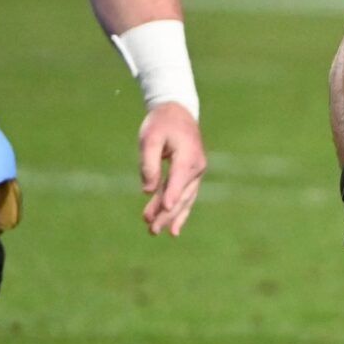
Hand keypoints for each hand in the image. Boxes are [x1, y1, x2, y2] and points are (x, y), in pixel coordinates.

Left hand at [138, 103, 205, 236]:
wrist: (177, 112)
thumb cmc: (161, 124)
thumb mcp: (150, 138)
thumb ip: (149, 163)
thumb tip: (147, 190)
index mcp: (187, 155)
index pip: (179, 178)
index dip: (171, 194)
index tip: (165, 208)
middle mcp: (196, 167)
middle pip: (181, 194)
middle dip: (166, 213)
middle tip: (151, 229)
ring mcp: (196, 172)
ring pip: (184, 199)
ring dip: (170, 216)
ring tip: (154, 231)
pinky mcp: (191, 176)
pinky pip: (187, 197)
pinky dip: (180, 212)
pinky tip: (173, 228)